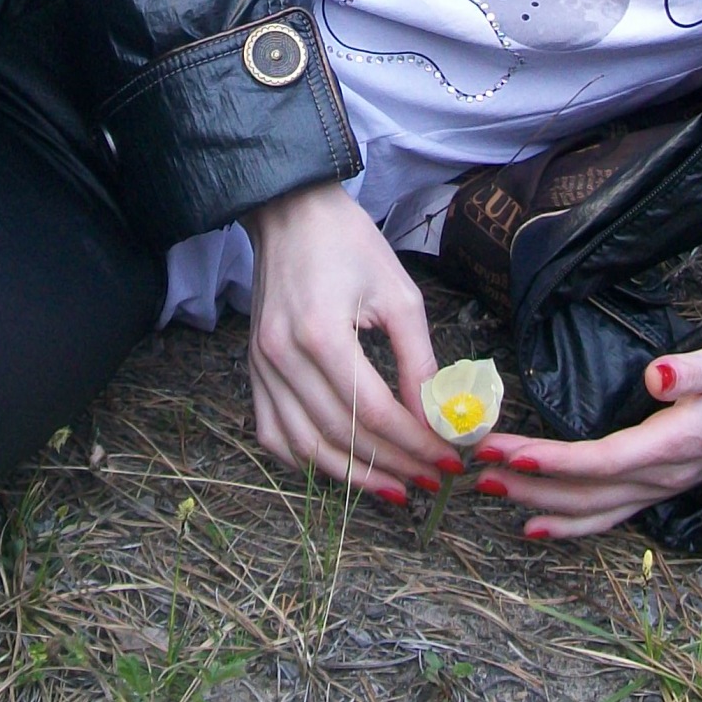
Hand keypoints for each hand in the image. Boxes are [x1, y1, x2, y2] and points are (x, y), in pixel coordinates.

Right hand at [244, 181, 456, 507]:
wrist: (291, 214)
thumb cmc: (349, 244)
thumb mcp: (399, 295)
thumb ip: (420, 362)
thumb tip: (440, 420)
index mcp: (320, 333)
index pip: (372, 411)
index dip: (414, 444)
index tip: (449, 460)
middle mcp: (282, 356)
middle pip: (342, 435)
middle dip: (394, 464)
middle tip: (431, 478)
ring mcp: (261, 367)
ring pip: (305, 447)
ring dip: (353, 476)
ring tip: (395, 487)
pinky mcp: (253, 370)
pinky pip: (274, 435)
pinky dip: (307, 461)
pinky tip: (342, 468)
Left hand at [469, 342, 701, 538]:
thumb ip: (696, 370)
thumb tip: (659, 376)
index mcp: (674, 444)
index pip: (604, 459)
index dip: (556, 461)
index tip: (511, 452)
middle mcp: (662, 476)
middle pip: (586, 489)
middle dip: (528, 481)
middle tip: (476, 469)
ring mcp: (658, 489)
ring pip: (591, 508)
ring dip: (537, 502)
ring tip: (487, 489)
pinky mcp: (655, 490)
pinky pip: (607, 516)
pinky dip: (568, 524)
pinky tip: (533, 525)